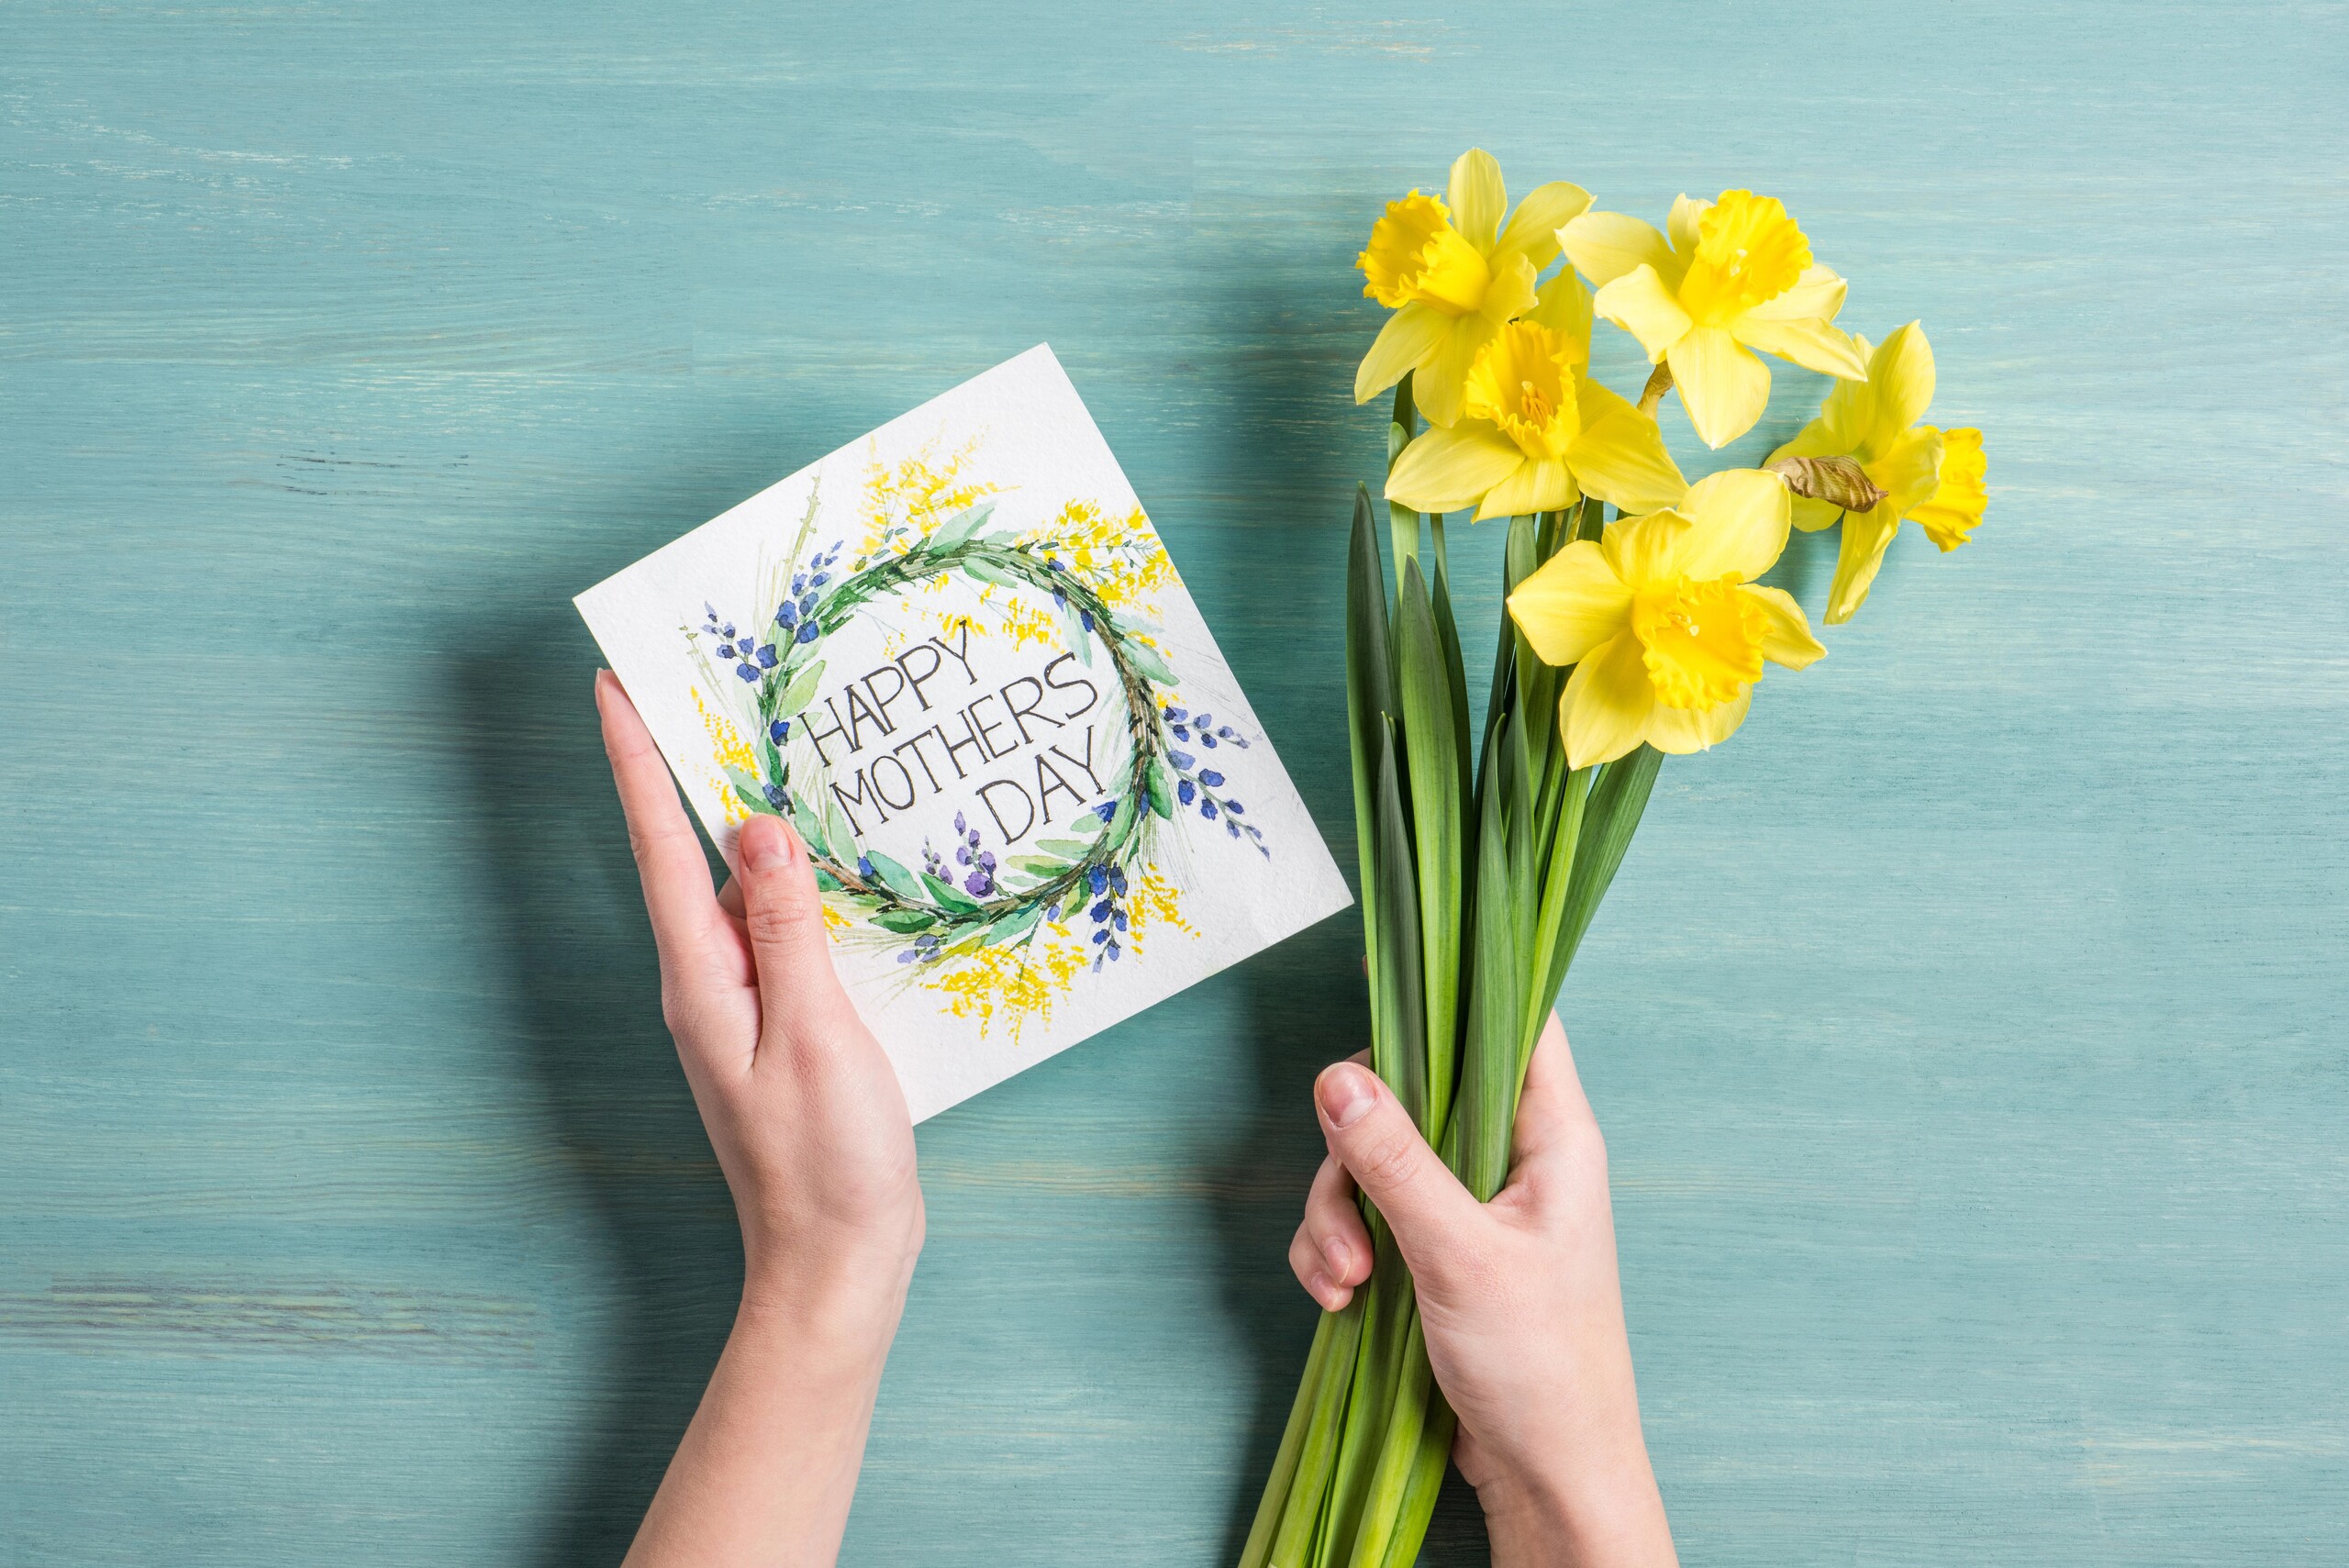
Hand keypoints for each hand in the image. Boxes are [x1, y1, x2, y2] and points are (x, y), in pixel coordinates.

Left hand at [597, 670, 922, 1566]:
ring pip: (737, 893)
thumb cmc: (828, 1161)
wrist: (839, 1262)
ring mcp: (739, 1006)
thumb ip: (787, 927)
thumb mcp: (815, 1032)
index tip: (616, 685)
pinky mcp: (779, 1026)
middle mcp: (707, 983)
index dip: (639, 763)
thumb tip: (754, 830)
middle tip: (698, 687)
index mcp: (703, 978)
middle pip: (688, 857)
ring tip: (764, 751)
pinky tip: (828, 867)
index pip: (660, 847)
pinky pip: (775, 933)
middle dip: (687, 772)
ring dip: (745, 826)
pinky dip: (793, 886)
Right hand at [1289, 1018, 1674, 1566]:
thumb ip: (1395, 1162)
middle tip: (1348, 1216)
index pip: (1515, 1017)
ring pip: (1375, 1158)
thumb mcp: (1459, 1255)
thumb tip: (1336, 1077)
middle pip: (1412, 1088)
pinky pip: (1366, 1218)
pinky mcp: (1436, 1252)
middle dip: (1355, 1150)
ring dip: (1338, 1215)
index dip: (1456, 983)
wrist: (1548, 1478)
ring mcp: (1472, 1205)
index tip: (1386, 969)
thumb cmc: (1542, 1368)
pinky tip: (1340, 1300)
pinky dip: (1338, 1251)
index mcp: (1553, 1135)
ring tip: (1344, 1282)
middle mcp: (1514, 1157)